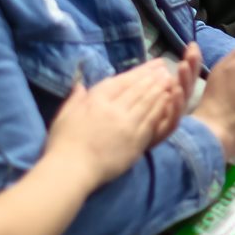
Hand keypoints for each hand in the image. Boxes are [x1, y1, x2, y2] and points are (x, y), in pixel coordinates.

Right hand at [46, 52, 195, 185]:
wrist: (71, 169)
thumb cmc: (63, 143)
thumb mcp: (65, 114)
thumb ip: (76, 98)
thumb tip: (80, 85)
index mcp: (96, 99)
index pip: (123, 80)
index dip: (140, 71)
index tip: (152, 65)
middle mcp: (114, 107)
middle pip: (138, 88)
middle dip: (153, 77)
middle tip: (165, 69)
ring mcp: (127, 123)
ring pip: (147, 101)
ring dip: (160, 89)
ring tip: (170, 80)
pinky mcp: (136, 140)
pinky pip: (152, 120)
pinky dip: (161, 108)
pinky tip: (168, 101)